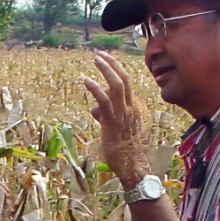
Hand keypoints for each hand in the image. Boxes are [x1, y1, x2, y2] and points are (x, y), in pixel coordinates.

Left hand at [82, 51, 149, 186]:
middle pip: (125, 79)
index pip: (127, 84)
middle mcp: (130, 108)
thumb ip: (105, 116)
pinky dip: (95, 88)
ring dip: (106, 70)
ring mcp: (123, 115)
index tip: (107, 61)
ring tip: (95, 60)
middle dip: (112, 64)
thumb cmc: (123, 150)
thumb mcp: (114, 129)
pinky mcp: (112, 122)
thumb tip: (94, 109)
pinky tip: (86, 80)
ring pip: (116, 86)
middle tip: (100, 54)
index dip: (117, 70)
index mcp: (134, 108)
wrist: (131, 166)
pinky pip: (104, 101)